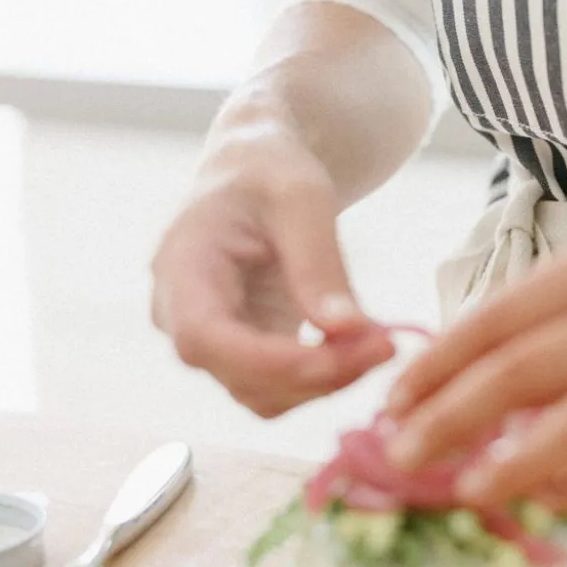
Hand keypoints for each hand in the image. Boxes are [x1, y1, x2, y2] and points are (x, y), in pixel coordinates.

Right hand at [151, 120, 395, 417]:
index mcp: (181, 266)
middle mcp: (180, 315)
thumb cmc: (270, 171)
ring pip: (262, 395)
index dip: (269, 361)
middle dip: (315, 374)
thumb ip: (317, 263)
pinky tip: (363, 345)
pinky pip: (281, 386)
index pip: (206, 338)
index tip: (340, 356)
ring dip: (326, 383)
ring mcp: (210, 340)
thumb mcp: (301, 197)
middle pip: (237, 376)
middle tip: (386, 345)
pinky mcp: (242, 352)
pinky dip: (325, 377)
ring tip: (381, 342)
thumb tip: (348, 330)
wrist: (256, 172)